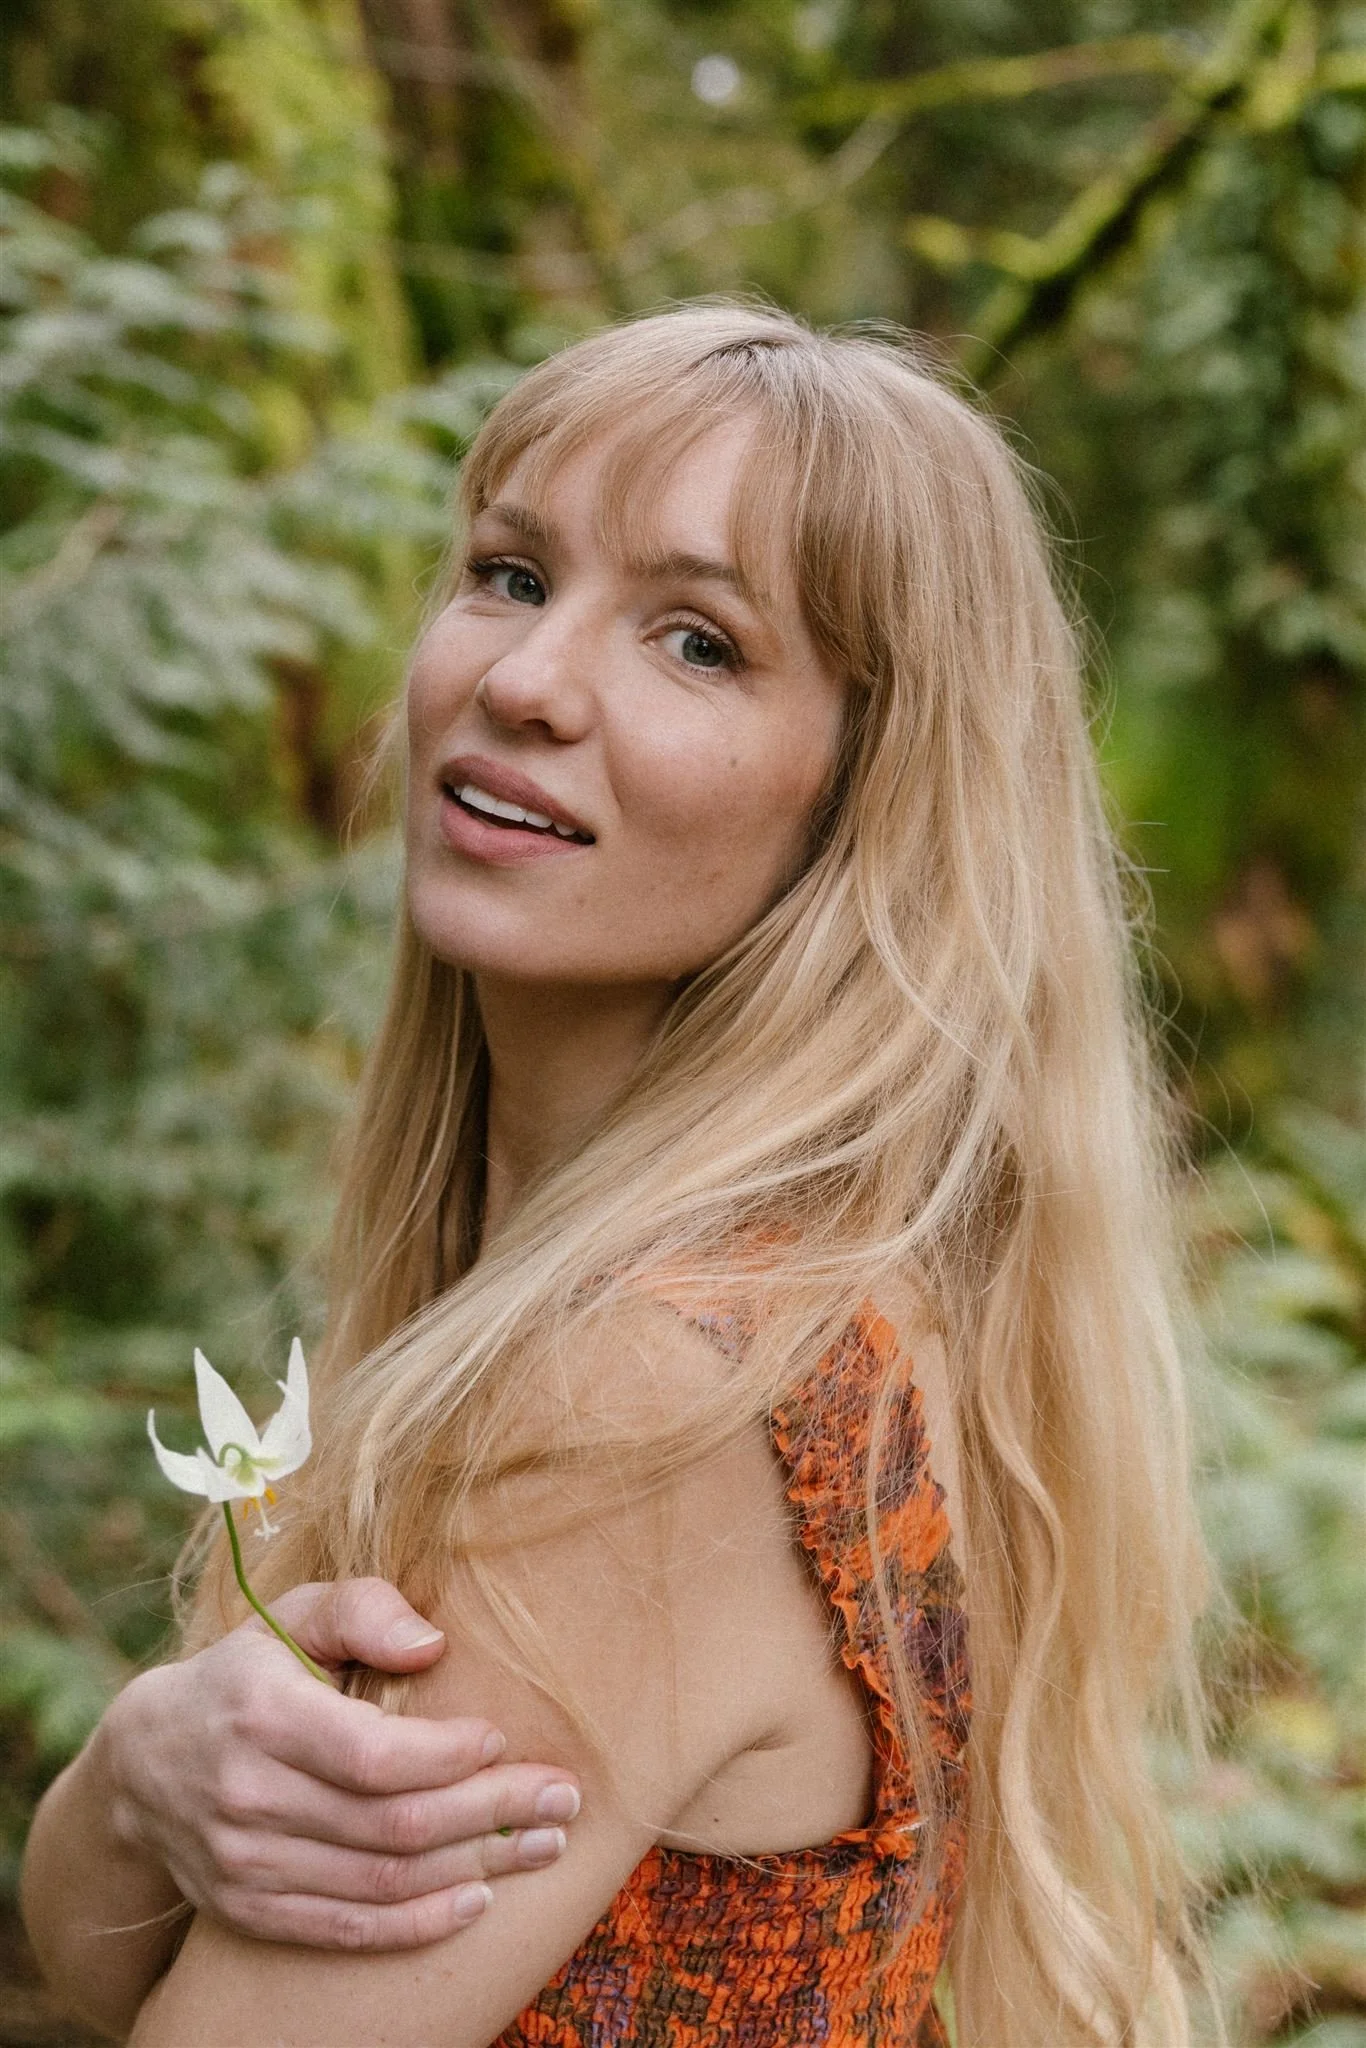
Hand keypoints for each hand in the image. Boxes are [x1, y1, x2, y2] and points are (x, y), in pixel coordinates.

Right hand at [100, 1578, 580, 1950]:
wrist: (144, 1761)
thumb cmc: (249, 1671)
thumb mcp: (294, 1613)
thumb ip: (364, 1610)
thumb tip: (434, 1645)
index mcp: (263, 1715)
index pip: (374, 1755)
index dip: (450, 1756)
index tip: (505, 1739)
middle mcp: (248, 1797)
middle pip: (392, 1824)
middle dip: (492, 1813)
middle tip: (564, 1800)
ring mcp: (245, 1864)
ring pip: (380, 1881)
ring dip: (475, 1868)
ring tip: (544, 1845)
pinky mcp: (249, 1910)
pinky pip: (346, 1929)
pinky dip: (418, 1922)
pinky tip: (477, 1900)